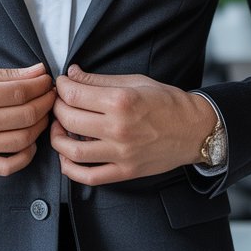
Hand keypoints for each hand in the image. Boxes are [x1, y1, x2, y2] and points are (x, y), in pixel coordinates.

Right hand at [0, 63, 55, 176]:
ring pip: (22, 139)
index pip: (19, 92)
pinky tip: (29, 140)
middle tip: (51, 93)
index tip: (47, 78)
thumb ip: (2, 75)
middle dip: (46, 102)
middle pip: (25, 115)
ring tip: (42, 112)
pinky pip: (8, 166)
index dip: (40, 85)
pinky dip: (26, 155)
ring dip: (41, 125)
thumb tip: (35, 71)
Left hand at [50, 65, 217, 185]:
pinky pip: (89, 177)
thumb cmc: (167, 103)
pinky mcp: (125, 172)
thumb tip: (73, 74)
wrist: (194, 129)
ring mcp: (121, 154)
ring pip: (72, 150)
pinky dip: (70, 169)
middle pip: (68, 119)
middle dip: (56, 107)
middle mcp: (119, 128)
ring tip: (59, 127)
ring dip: (56, 138)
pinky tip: (67, 156)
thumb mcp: (134, 82)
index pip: (74, 94)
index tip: (61, 84)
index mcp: (121, 101)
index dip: (61, 87)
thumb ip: (99, 80)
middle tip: (59, 102)